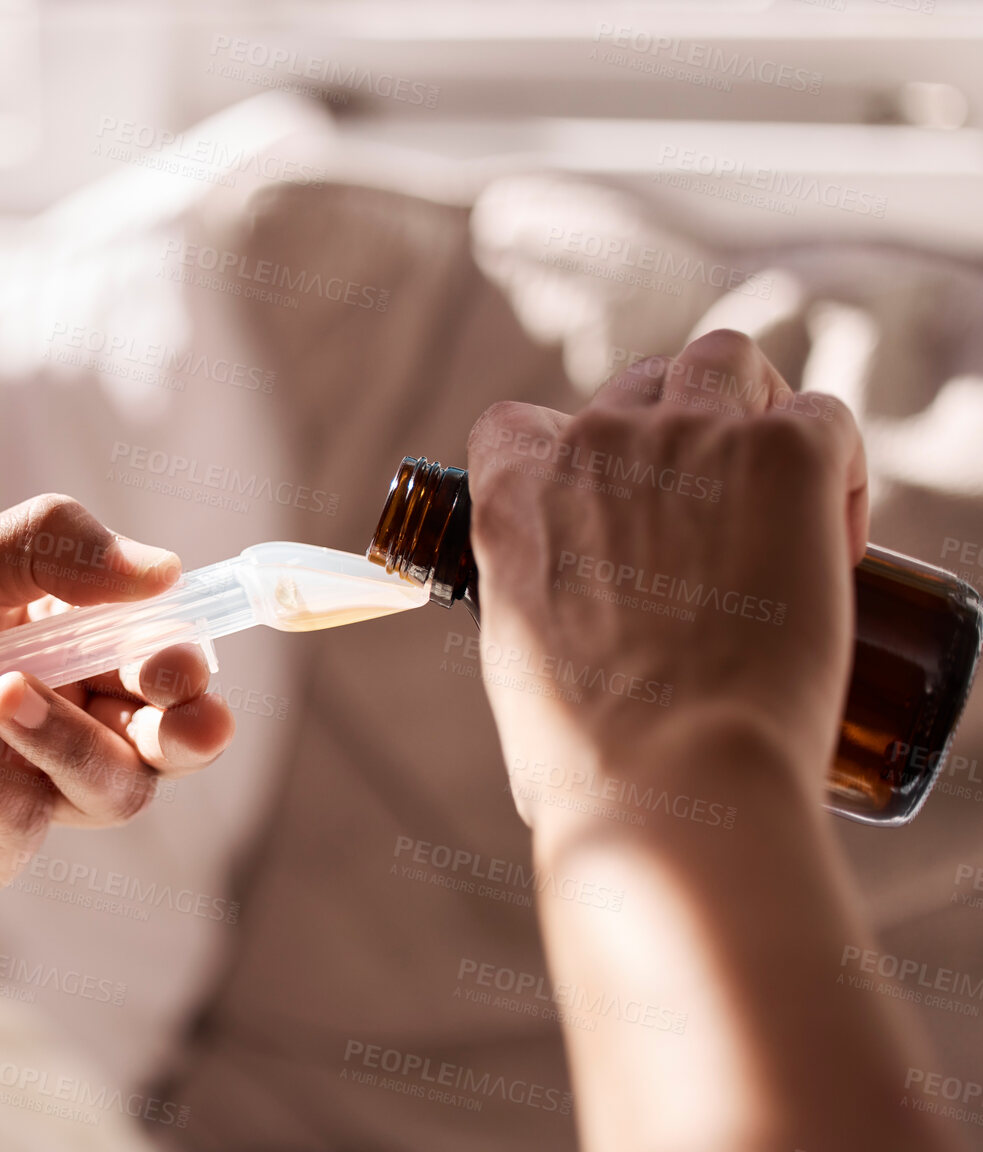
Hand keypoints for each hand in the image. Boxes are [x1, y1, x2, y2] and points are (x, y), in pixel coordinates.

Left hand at [0, 494, 234, 899]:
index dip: (186, 657)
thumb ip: (47, 555)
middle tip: (165, 702)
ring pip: (115, 789)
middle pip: (167, 736)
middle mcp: (58, 714)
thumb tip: (166, 568)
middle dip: (183, 724)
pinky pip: (26, 822)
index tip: (176, 655)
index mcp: (58, 638)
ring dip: (68, 741)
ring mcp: (28, 785)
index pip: (158, 650)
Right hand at [464, 330, 867, 833]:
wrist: (672, 772)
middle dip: (673, 432)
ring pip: (724, 359)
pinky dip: (838, 466)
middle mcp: (593, 446)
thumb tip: (569, 676)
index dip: (564, 452)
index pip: (517, 422)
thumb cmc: (588, 758)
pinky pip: (823, 417)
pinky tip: (840, 542)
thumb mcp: (516, 668)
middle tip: (712, 515)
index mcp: (513, 496)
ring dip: (751, 404)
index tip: (602, 507)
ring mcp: (690, 440)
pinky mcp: (784, 457)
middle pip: (637, 385)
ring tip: (777, 486)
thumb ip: (534, 624)